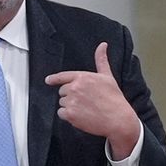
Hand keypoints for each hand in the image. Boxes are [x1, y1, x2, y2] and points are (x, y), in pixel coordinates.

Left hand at [44, 42, 139, 158]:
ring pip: (62, 103)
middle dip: (70, 96)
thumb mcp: (108, 77)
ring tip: (85, 109)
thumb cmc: (114, 99)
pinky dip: (68, 116)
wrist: (118, 119)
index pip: (62, 76)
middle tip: (85, 101)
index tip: (48, 80)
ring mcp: (72, 101)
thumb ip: (101, 60)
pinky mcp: (70, 114)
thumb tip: (102, 45)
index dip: (53, 78)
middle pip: (62, 91)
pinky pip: (61, 113)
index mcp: (83, 77)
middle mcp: (75, 87)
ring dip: (70, 106)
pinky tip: (80, 116)